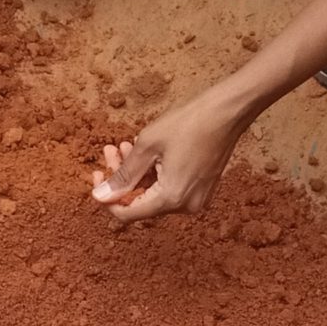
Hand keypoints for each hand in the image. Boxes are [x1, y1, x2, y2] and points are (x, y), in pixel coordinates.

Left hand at [89, 85, 254, 223]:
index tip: (97, 174)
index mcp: (171, 199)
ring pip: (153, 194)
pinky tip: (147, 152)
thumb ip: (122, 174)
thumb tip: (99, 196)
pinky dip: (154, 174)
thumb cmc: (190, 122)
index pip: (126, 214)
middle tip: (111, 149)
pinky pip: (169, 189)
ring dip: (137, 173)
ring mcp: (195, 200)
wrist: (228, 111)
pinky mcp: (201, 190)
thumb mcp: (147, 145)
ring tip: (127, 145)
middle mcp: (185, 207)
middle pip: (140, 203)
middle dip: (122, 178)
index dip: (107, 197)